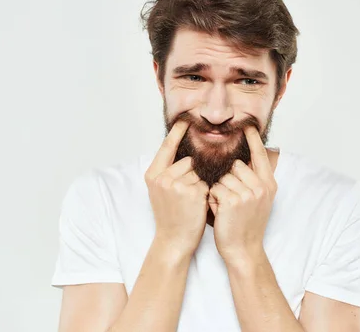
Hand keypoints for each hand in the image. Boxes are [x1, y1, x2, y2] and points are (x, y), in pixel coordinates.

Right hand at [145, 120, 209, 257]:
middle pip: (187, 160)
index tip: (186, 118)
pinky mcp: (192, 193)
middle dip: (192, 174)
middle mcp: (162, 177)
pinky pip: (206, 183)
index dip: (177, 132)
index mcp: (153, 174)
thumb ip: (168, 171)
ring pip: (198, 172)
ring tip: (190, 202)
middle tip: (184, 196)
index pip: (166, 146)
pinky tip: (197, 206)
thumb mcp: (161, 191)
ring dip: (199, 184)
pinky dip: (206, 193)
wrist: (174, 240)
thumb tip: (185, 154)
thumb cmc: (171, 215)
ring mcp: (176, 185)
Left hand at [208, 126, 277, 263]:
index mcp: (269, 184)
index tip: (247, 125)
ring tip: (225, 208)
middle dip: (227, 179)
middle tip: (231, 199)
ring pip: (223, 177)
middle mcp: (261, 186)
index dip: (253, 139)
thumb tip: (241, 161)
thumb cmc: (246, 225)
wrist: (243, 249)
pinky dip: (212, 200)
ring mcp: (248, 193)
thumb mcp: (258, 200)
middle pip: (235, 165)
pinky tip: (220, 213)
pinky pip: (215, 189)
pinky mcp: (233, 201)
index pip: (260, 155)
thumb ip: (254, 180)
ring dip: (218, 191)